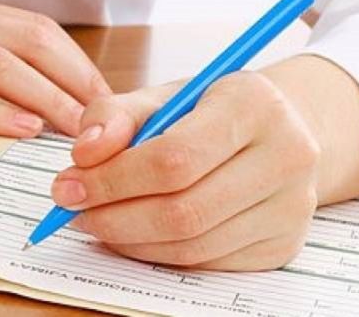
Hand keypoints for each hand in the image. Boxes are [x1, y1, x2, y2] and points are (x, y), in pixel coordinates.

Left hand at [50, 72, 320, 270]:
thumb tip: (83, 154)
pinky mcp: (284, 245)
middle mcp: (287, 156)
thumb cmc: (208, 110)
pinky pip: (206, 263)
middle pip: (182, 210)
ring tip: (97, 220)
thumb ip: (113, 115)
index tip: (67, 186)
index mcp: (253, 104)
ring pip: (191, 246)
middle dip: (113, 216)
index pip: (173, 158)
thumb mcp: (160, 96)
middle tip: (73, 210)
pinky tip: (133, 233)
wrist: (276, 130)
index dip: (112, 180)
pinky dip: (156, 254)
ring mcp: (291, 207)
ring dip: (129, 240)